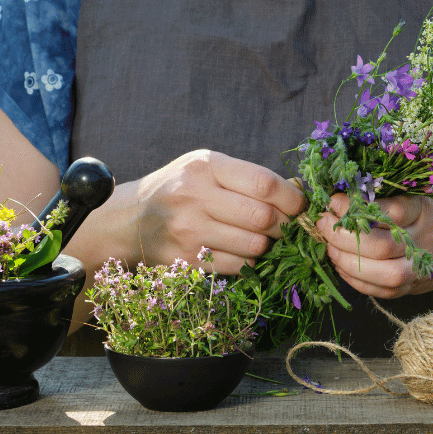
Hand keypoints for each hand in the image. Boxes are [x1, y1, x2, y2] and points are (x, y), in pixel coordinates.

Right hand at [133, 149, 305, 272]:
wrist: (132, 219)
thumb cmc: (182, 188)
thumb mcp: (210, 169)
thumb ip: (251, 177)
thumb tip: (300, 189)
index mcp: (206, 166)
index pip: (264, 184)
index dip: (292, 199)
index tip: (300, 207)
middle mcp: (195, 196)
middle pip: (263, 218)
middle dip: (284, 226)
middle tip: (285, 227)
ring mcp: (188, 230)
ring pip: (254, 246)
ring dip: (268, 246)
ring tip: (262, 238)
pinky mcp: (186, 260)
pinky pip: (238, 266)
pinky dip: (249, 262)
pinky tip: (242, 252)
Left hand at [316, 192, 432, 298]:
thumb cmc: (431, 212)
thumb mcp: (417, 194)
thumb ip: (386, 194)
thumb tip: (341, 193)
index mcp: (425, 211)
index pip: (390, 211)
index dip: (356, 208)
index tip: (334, 200)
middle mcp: (425, 242)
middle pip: (381, 246)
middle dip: (344, 236)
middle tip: (323, 223)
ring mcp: (420, 269)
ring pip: (383, 274)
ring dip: (347, 262)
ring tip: (328, 247)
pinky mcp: (412, 288)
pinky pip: (381, 291)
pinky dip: (355, 280)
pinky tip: (340, 265)